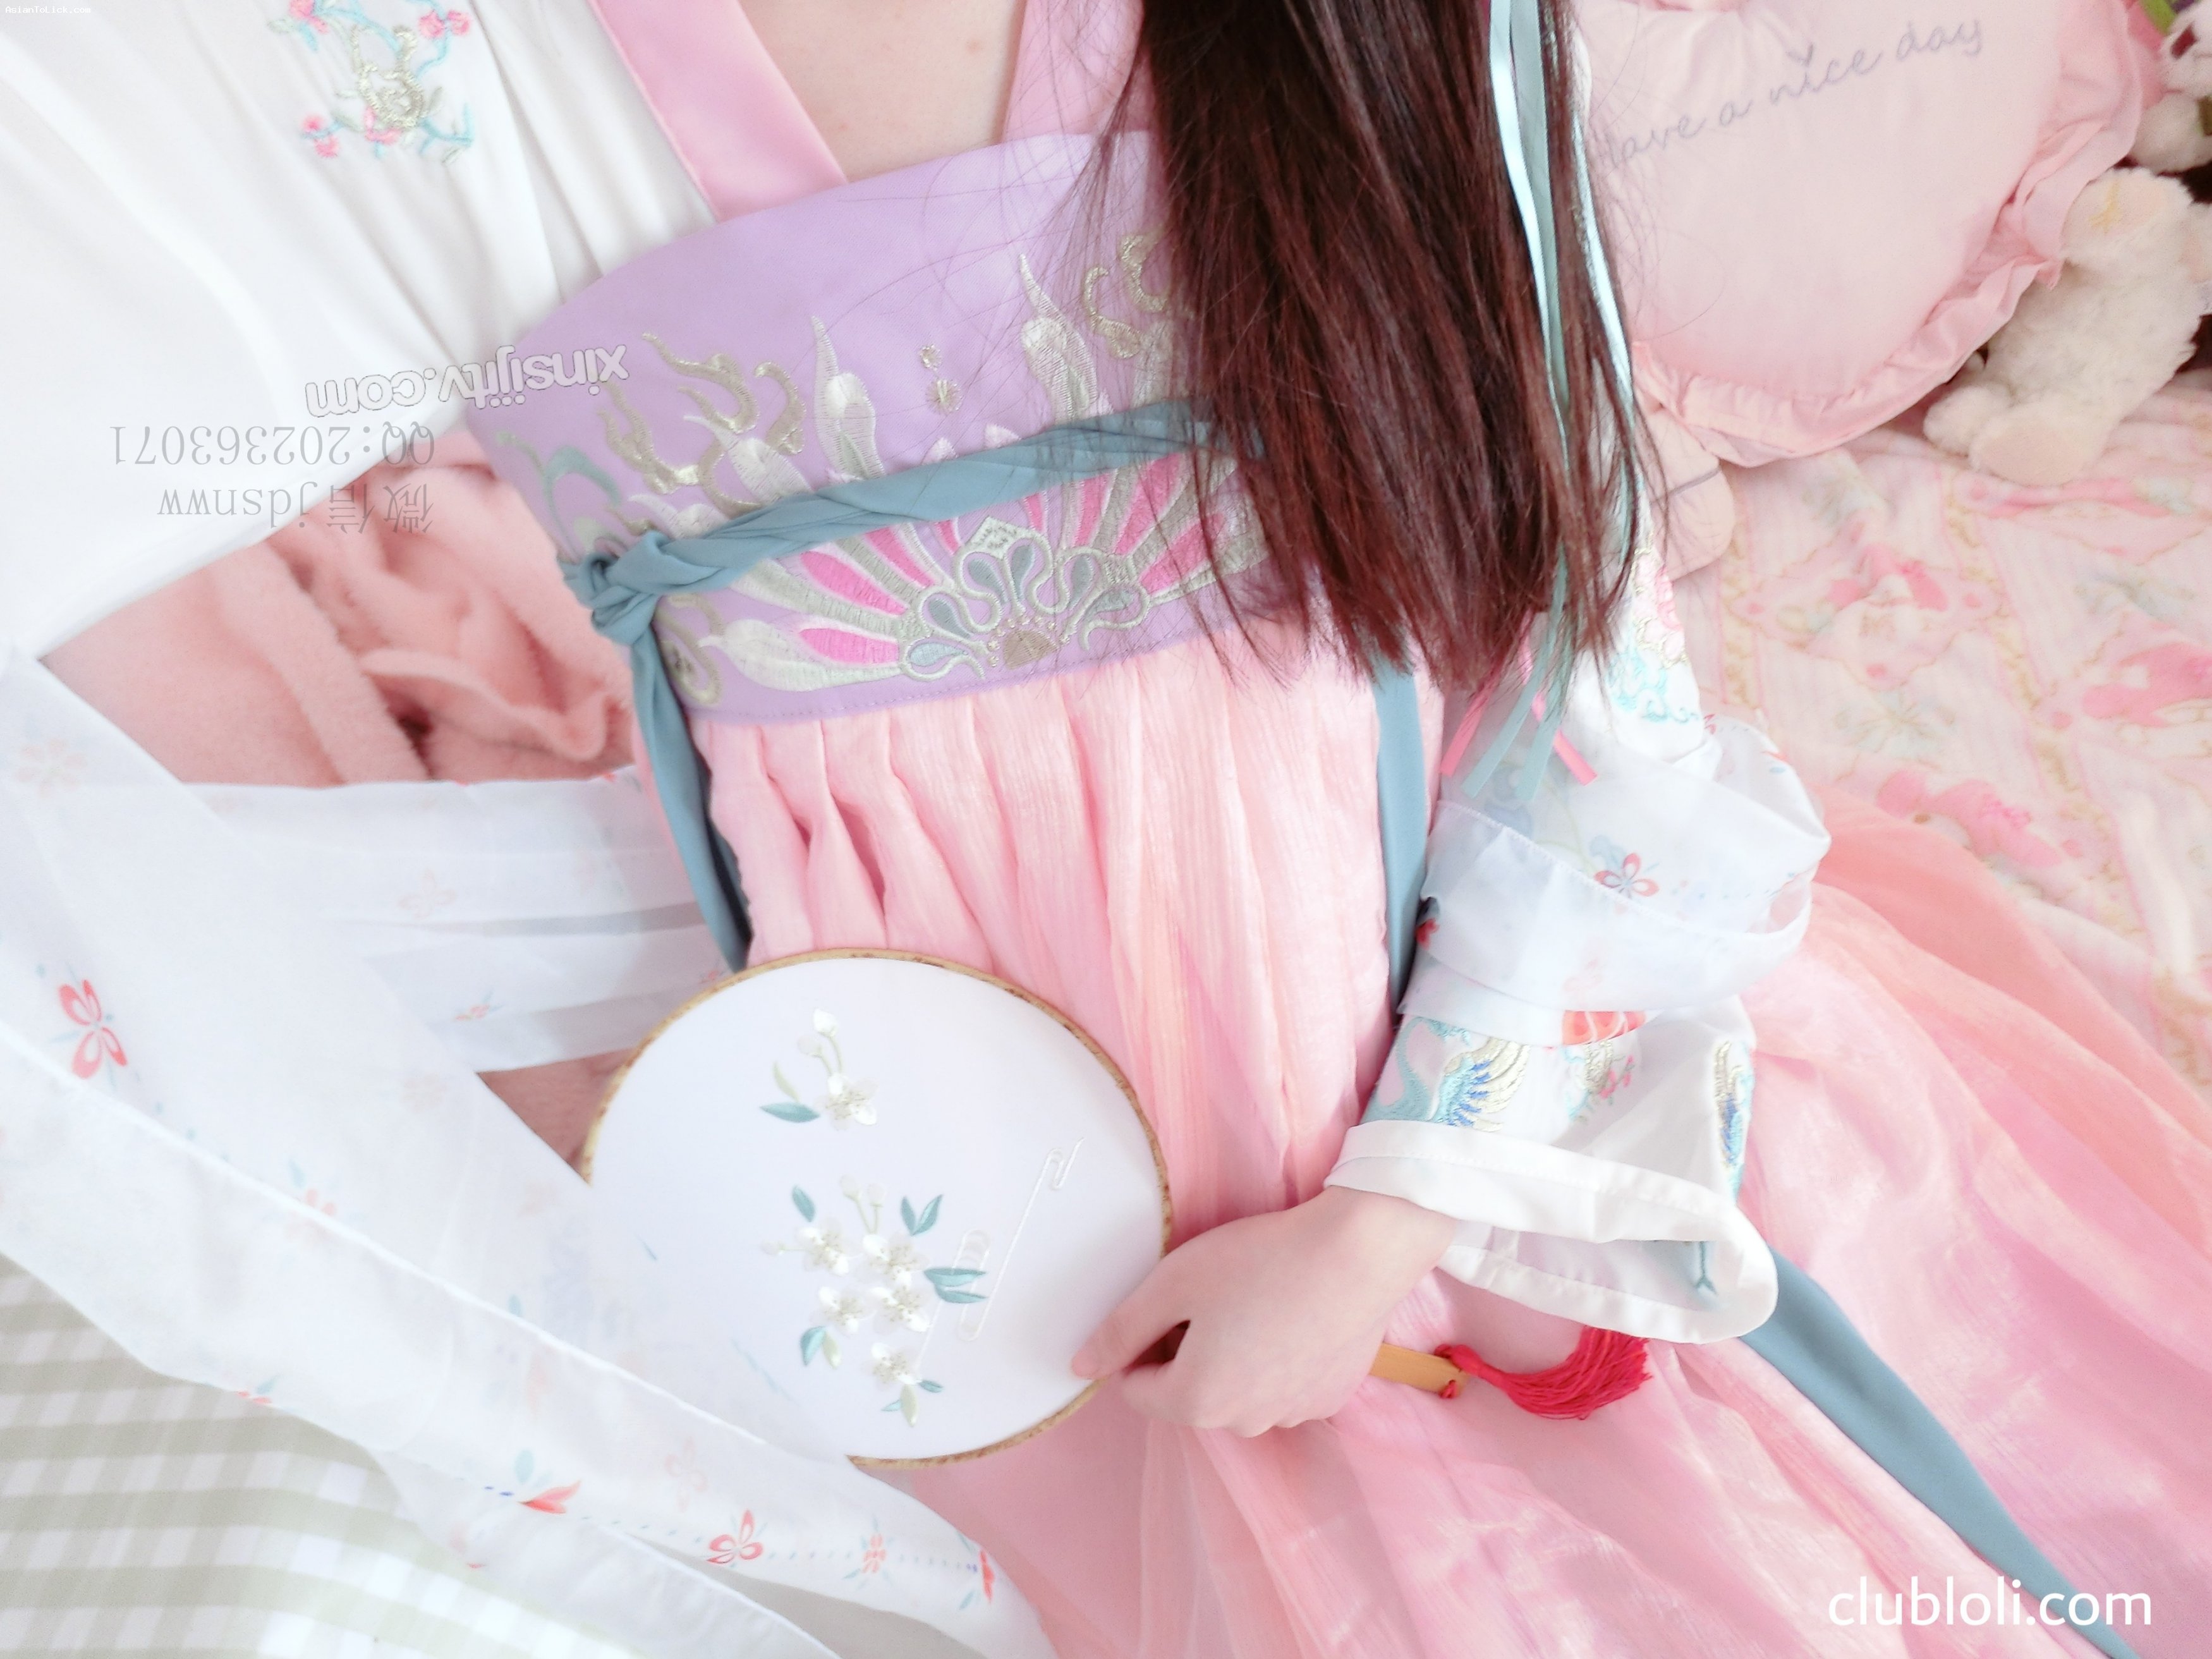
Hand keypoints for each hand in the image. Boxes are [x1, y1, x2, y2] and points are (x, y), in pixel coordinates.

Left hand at [1070, 1186, 1455, 1435]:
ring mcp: (1292, 1415)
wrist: (1359, 1253)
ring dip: (1234, 1356)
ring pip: (1237, 1390)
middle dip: (1189, 1351)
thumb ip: (1119, 1331)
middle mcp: (1244, 1424)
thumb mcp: (1172, 1283)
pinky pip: (1281, 1384)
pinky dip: (1278, 1357)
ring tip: (1259, 1301)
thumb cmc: (1261, 1261)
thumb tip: (1079, 1368)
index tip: (1174, 1300)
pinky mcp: (1329, 1398)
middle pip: (1189, 1392)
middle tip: (1217, 1295)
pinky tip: (1294, 1314)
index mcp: (1197, 1401)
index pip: (1137, 1388)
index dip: (1144, 1340)